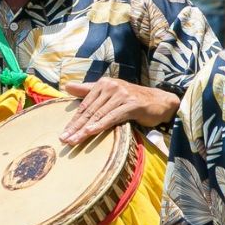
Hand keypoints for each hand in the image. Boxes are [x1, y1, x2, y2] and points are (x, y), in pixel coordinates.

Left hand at [59, 78, 178, 144]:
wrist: (160, 102)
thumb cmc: (133, 100)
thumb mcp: (111, 94)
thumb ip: (89, 90)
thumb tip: (67, 86)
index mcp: (104, 83)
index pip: (85, 105)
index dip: (73, 120)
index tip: (63, 134)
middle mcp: (111, 86)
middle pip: (90, 110)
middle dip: (76, 127)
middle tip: (64, 140)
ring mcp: (121, 95)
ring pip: (99, 114)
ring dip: (84, 129)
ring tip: (74, 141)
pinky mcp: (131, 104)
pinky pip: (112, 117)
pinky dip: (100, 125)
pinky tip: (90, 132)